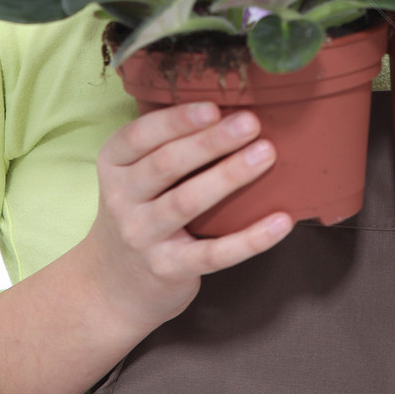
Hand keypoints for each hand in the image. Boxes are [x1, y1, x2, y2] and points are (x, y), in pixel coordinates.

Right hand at [78, 102, 293, 338]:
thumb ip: (165, 146)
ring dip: (229, 175)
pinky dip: (250, 238)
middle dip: (210, 141)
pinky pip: (213, 253)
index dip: (177, 120)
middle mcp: (121, 198)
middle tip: (250, 123)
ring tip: (265, 154)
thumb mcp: (133, 175)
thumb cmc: (139, 212)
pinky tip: (281, 221)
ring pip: (187, 201)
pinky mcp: (168, 269)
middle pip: (166, 163)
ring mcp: (142, 236)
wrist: (114, 285)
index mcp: (114, 164)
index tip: (214, 107)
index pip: (140, 135)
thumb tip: (230, 110)